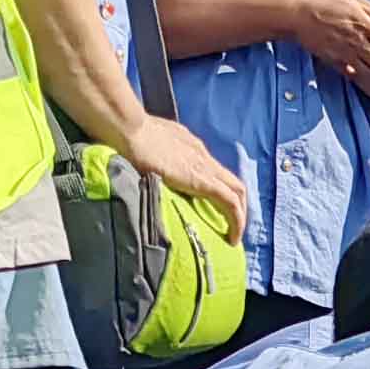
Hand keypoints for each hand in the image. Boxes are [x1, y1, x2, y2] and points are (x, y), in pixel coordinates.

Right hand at [123, 112, 247, 232]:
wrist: (130, 130)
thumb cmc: (130, 137)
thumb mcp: (148, 147)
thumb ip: (155, 159)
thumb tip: (147, 170)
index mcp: (190, 147)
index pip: (214, 171)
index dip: (220, 190)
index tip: (215, 209)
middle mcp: (203, 156)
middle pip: (232, 182)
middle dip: (237, 206)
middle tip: (231, 226)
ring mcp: (205, 166)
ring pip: (237, 192)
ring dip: (239, 215)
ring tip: (234, 236)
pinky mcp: (202, 180)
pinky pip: (229, 202)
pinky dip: (236, 220)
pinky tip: (232, 238)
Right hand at [293, 0, 369, 75]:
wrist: (298, 13)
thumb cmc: (324, 2)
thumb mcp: (351, 0)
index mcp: (365, 25)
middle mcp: (358, 42)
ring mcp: (345, 53)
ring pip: (369, 71)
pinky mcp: (333, 60)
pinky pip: (350, 73)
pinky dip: (356, 72)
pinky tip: (357, 68)